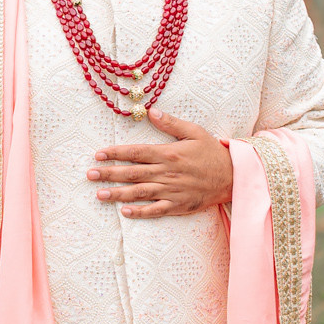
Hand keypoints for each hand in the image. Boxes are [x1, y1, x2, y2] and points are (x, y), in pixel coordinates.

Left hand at [88, 109, 232, 217]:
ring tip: (100, 195)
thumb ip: (171, 123)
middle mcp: (167, 172)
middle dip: (109, 173)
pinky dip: (140, 212)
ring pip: (140, 192)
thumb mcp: (194, 132)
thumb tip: (151, 111)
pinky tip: (125, 212)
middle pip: (133, 173)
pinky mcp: (178, 205)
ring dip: (118, 194)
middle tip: (90, 175)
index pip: (136, 152)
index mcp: (168, 153)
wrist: (233, 176)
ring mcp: (172, 190)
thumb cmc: (212, 152)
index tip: (98, 154)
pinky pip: (156, 210)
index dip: (115, 153)